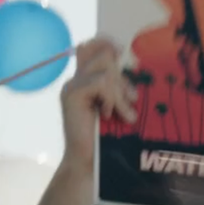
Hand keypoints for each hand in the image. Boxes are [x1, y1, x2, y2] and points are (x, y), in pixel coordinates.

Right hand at [59, 37, 136, 155]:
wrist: (89, 162)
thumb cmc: (106, 137)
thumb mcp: (116, 104)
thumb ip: (118, 84)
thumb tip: (132, 63)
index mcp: (84, 80)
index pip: (91, 45)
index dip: (106, 42)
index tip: (122, 53)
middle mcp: (75, 79)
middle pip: (104, 54)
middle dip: (123, 78)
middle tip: (130, 101)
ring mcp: (71, 86)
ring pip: (106, 70)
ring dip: (120, 93)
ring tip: (123, 114)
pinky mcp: (71, 95)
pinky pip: (101, 82)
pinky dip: (111, 98)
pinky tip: (108, 114)